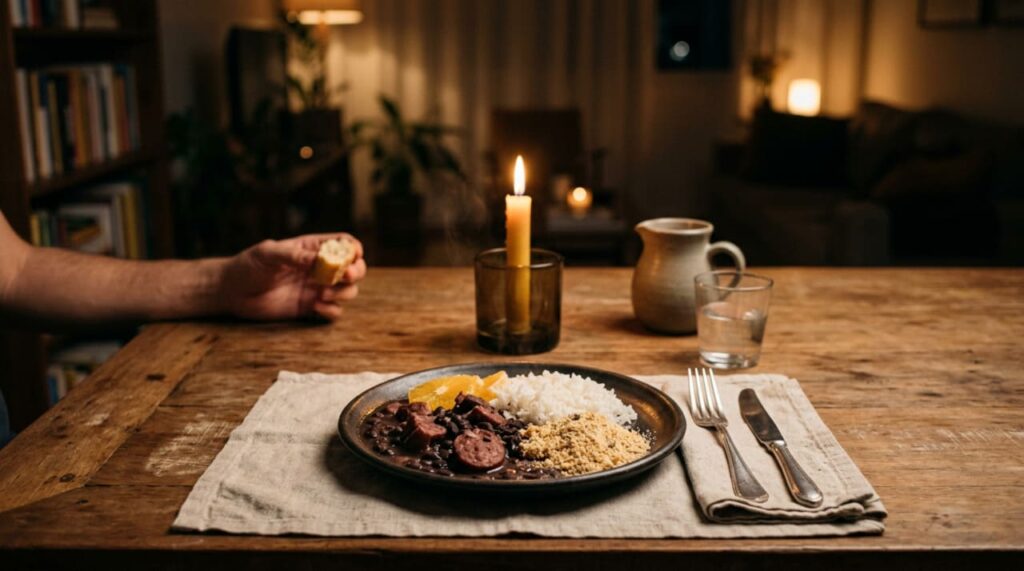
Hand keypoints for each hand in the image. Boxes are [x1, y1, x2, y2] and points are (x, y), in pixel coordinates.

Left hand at [217, 233, 366, 320]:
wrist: (232, 292)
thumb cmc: (248, 266)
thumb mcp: (269, 254)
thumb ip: (294, 256)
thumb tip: (319, 260)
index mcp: (311, 248)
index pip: (343, 243)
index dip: (353, 248)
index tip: (354, 255)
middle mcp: (319, 268)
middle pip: (353, 268)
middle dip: (355, 271)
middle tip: (345, 276)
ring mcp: (316, 289)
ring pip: (348, 290)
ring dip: (344, 292)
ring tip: (322, 294)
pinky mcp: (310, 308)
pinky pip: (334, 311)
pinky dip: (331, 310)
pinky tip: (315, 307)